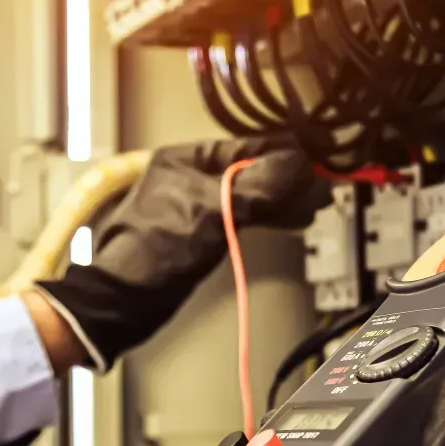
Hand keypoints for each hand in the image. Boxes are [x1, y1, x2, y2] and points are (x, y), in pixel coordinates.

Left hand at [36, 137, 324, 370]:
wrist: (123, 300)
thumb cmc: (153, 252)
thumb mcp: (214, 212)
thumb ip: (259, 186)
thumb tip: (297, 164)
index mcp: (185, 158)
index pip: (247, 145)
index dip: (285, 154)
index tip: (315, 162)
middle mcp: (190, 176)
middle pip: (251, 170)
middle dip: (288, 180)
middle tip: (320, 189)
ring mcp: (195, 205)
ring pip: (249, 194)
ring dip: (282, 200)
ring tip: (312, 206)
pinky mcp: (200, 232)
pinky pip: (242, 215)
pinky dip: (267, 217)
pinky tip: (288, 220)